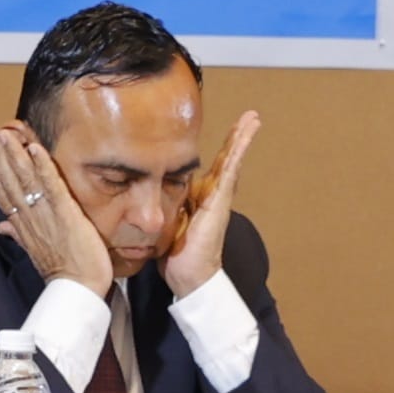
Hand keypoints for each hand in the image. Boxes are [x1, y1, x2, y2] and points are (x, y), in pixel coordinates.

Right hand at [0, 121, 117, 299]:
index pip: (5, 194)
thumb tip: (1, 227)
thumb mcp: (35, 251)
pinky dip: (42, 166)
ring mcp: (46, 215)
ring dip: (15, 154)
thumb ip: (18, 234)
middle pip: (11, 182)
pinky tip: (35, 147)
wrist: (79, 288)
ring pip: (26, 179)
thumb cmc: (62, 271)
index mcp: (23, 226)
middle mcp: (30, 218)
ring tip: (6, 134)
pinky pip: (51, 185)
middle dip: (1, 155)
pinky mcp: (65, 213)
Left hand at [158, 109, 263, 299]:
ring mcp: (218, 198)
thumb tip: (140, 188)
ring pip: (232, 161)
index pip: (208, 166)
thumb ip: (160, 202)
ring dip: (242, 139)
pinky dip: (238, 153)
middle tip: (249, 116)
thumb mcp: (164, 219)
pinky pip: (230, 172)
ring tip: (253, 119)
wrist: (188, 276)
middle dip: (236, 137)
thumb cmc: (175, 253)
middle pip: (226, 159)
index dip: (216, 147)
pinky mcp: (219, 202)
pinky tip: (246, 138)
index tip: (220, 129)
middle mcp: (212, 194)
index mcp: (198, 196)